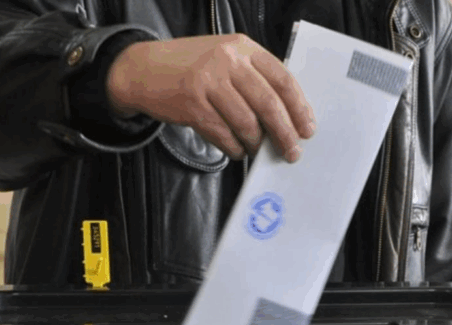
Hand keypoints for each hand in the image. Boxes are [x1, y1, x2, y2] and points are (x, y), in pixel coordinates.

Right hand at [106, 34, 315, 161]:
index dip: (299, 107)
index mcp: (243, 47)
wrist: (143, 69)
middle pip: (269, 103)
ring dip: (257, 143)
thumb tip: (288, 115)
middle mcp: (227, 61)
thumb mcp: (226, 57)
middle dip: (285, 132)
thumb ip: (255, 77)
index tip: (307, 128)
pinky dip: (234, 148)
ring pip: (247, 122)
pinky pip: (223, 134)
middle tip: (292, 151)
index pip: (282, 79)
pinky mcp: (192, 104)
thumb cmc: (192, 67)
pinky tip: (238, 150)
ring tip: (258, 151)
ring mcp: (208, 82)